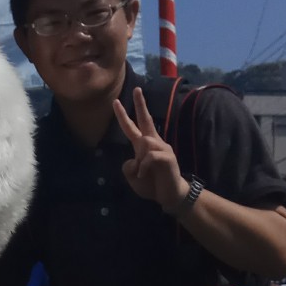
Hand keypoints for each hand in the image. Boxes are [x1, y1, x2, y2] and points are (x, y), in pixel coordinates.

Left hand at [113, 88, 187, 212]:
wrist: (169, 196)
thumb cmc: (151, 184)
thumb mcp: (133, 176)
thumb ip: (128, 166)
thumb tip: (133, 158)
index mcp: (143, 146)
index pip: (132, 127)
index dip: (123, 115)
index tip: (116, 101)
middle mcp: (154, 143)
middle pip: (146, 119)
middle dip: (141, 104)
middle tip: (136, 89)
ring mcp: (163, 148)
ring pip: (145, 141)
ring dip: (139, 160)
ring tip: (142, 173)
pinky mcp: (168, 157)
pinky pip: (150, 156)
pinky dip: (144, 167)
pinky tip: (145, 175)